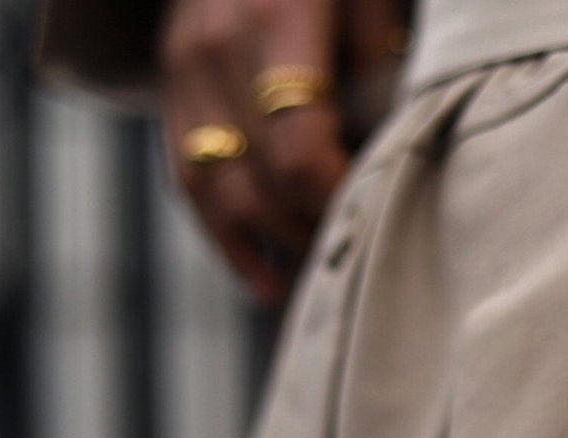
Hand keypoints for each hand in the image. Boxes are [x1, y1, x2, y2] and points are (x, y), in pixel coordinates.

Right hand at [160, 0, 405, 304]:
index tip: (373, 217)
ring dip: (269, 246)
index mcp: (275, 21)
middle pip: (258, 179)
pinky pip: (188, 181)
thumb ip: (383, 49)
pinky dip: (226, 241)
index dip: (336, 196)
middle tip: (359, 258)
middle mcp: (214, 49)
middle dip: (310, 230)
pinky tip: (266, 282)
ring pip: (215, 190)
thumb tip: (396, 132)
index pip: (299, 146)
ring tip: (317, 282)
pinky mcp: (171, 89)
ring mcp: (183, 70)